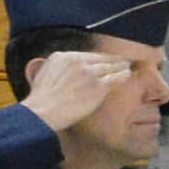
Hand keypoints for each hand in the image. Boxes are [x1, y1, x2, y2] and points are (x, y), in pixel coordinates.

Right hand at [20, 43, 137, 141]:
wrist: (43, 111)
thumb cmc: (40, 101)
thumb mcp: (42, 75)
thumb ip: (55, 69)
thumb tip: (59, 70)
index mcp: (62, 57)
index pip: (85, 56)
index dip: (96, 58)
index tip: (103, 59)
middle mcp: (77, 61)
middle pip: (99, 58)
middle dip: (110, 59)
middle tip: (120, 59)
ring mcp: (88, 73)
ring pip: (108, 66)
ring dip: (119, 65)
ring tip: (126, 65)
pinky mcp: (98, 85)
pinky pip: (114, 77)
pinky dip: (122, 75)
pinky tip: (127, 74)